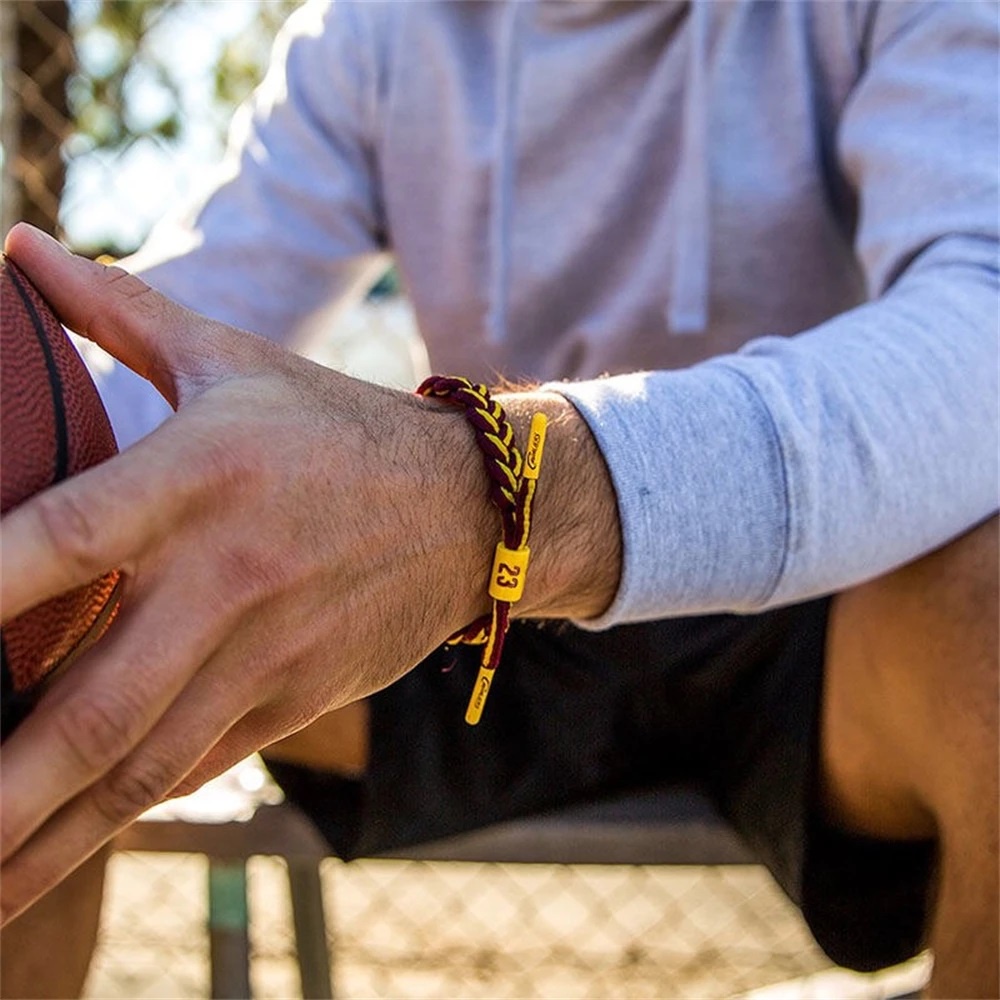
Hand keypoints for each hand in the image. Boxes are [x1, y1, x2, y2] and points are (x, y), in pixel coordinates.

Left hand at [0, 225, 619, 923]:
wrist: (469, 509)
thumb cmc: (336, 427)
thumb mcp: (233, 356)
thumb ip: (116, 310)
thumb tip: (15, 243)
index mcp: (199, 474)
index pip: (58, 541)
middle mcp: (227, 576)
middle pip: (94, 703)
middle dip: (0, 789)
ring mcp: (265, 652)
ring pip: (141, 765)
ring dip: (46, 836)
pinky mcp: (293, 699)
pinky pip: (194, 765)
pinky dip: (119, 812)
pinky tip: (56, 850)